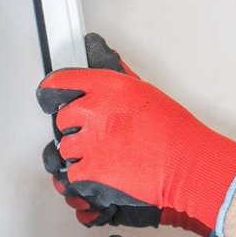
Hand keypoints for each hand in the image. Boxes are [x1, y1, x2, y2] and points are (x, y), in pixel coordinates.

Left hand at [37, 33, 235, 236]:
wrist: (186, 164)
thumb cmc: (174, 132)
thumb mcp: (145, 93)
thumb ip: (119, 80)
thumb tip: (106, 59)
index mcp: (107, 87)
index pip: (61, 82)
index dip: (52, 91)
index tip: (49, 95)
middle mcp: (94, 111)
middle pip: (62, 119)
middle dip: (75, 128)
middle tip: (95, 136)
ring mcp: (89, 142)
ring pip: (66, 149)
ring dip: (79, 154)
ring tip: (105, 156)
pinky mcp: (90, 170)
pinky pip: (73, 174)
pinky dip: (84, 177)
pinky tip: (104, 172)